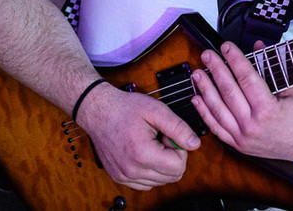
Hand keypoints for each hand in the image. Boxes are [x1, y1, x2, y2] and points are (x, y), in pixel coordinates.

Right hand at [76, 82, 199, 189]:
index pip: (179, 167)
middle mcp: (131, 170)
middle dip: (173, 157)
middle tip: (161, 138)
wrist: (98, 111)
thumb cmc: (125, 108)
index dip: (180, 149)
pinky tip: (144, 152)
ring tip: (151, 143)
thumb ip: (178, 128)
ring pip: (160, 182)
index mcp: (142, 154)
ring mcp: (124, 176)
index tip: (169, 135)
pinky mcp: (119, 177)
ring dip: (162, 164)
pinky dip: (151, 170)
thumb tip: (194, 144)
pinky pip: (145, 183)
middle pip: (171, 177)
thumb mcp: (156, 110)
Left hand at [191, 41, 292, 160]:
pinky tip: (197, 98)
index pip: (247, 78)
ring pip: (217, 110)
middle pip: (228, 92)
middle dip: (216, 70)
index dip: (235, 60)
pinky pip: (216, 127)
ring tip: (197, 74)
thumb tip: (257, 46)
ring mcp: (242, 137)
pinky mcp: (238, 145)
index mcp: (268, 110)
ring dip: (205, 89)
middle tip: (207, 55)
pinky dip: (204, 112)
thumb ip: (273, 68)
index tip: (226, 47)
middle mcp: (252, 125)